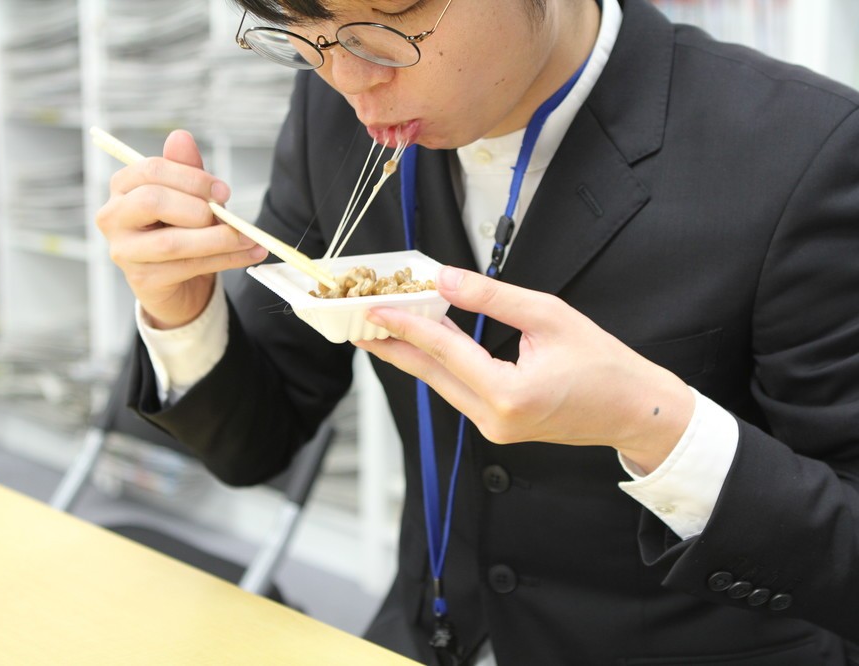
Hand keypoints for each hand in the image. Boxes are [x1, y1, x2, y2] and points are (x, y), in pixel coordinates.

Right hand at [95, 130, 268, 328]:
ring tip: (249, 238)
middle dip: (198, 207)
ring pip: (172, 242)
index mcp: (122, 187)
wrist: (177, 281)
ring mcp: (124, 251)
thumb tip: (181, 136)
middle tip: (227, 214)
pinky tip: (250, 253)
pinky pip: (188, 267)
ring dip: (218, 239)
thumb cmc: (180, 229)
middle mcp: (113, 217)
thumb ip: (186, 170)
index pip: (151, 171)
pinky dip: (226, 260)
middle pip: (152, 201)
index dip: (192, 178)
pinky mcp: (142, 281)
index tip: (223, 190)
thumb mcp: (187, 196)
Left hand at [354, 267, 694, 471]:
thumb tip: (445, 279)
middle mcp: (494, 419)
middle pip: (430, 374)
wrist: (634, 411)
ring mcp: (494, 429)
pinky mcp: (497, 427)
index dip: (406, 324)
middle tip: (356, 323)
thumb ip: (492, 298)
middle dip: (392, 346)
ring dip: (412, 355)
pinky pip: (457, 392)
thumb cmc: (603, 364)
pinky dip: (439, 366)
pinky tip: (424, 344)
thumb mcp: (549, 316)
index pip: (443, 351)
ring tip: (381, 329)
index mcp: (508, 394)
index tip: (374, 306)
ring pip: (440, 384)